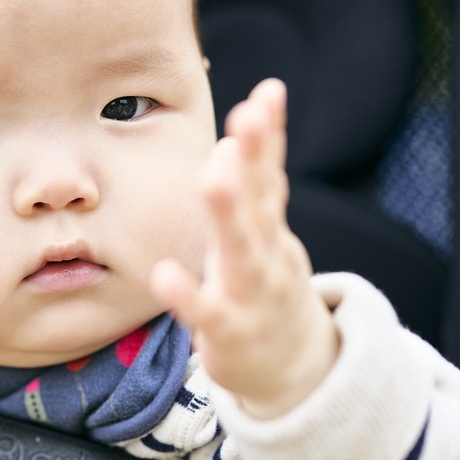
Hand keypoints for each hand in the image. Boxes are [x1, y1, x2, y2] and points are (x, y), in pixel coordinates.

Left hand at [151, 78, 338, 418]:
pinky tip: (164, 275)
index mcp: (270, 228)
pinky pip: (206, 313)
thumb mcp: (264, 236)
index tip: (269, 90)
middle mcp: (266, 254)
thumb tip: (235, 131)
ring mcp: (251, 294)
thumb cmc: (266, 289)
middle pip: (260, 202)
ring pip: (242, 252)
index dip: (270, 134)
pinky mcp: (229, 332)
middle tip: (247, 115)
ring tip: (213, 177)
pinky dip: (188, 295)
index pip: (271, 173)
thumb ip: (251, 187)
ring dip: (228, 214)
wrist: (296, 369)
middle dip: (255, 159)